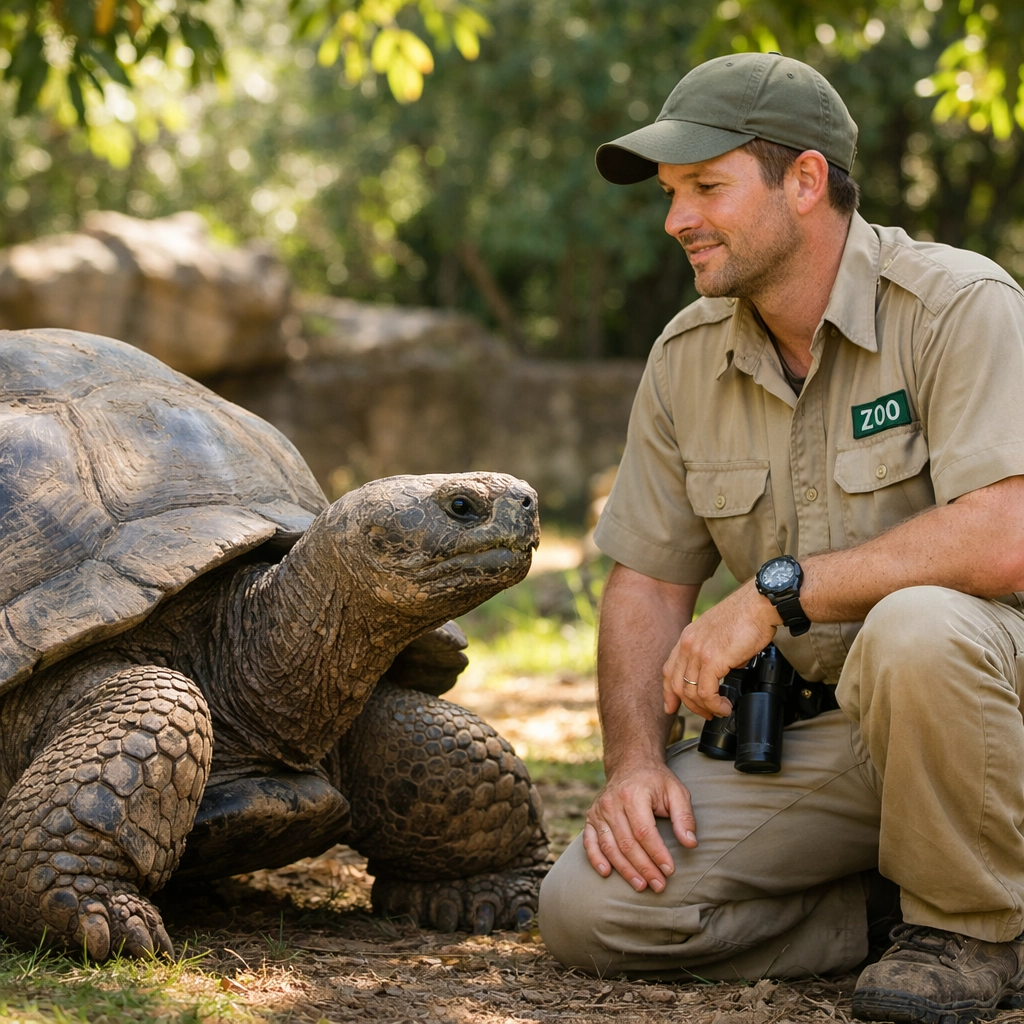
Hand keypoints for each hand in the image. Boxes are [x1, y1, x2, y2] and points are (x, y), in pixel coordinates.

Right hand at [583, 764, 697, 891]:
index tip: (669, 870)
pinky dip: (595, 858)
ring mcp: (599, 811)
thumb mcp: (676, 792)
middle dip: (644, 868)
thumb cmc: (656, 781)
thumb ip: (684, 817)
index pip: (644, 832)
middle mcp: (612, 803)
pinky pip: (590, 841)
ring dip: (625, 870)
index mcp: (633, 795)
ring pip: (610, 847)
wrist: (630, 764)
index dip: (657, 854)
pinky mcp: (591, 817)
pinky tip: (606, 873)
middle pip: (627, 843)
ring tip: (641, 886)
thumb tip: (690, 843)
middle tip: (659, 886)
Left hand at [663, 580, 781, 719]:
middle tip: (706, 714)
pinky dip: (715, 705)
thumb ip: (716, 651)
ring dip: (706, 708)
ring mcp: (698, 652)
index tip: (671, 706)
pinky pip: (706, 693)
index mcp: (688, 637)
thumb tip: (727, 668)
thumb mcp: (721, 633)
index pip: (669, 669)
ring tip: (721, 711)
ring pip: (691, 692)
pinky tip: (725, 706)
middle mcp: (688, 644)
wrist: (759, 604)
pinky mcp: (712, 660)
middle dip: (690, 705)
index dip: (668, 691)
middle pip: (676, 684)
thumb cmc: (748, 616)